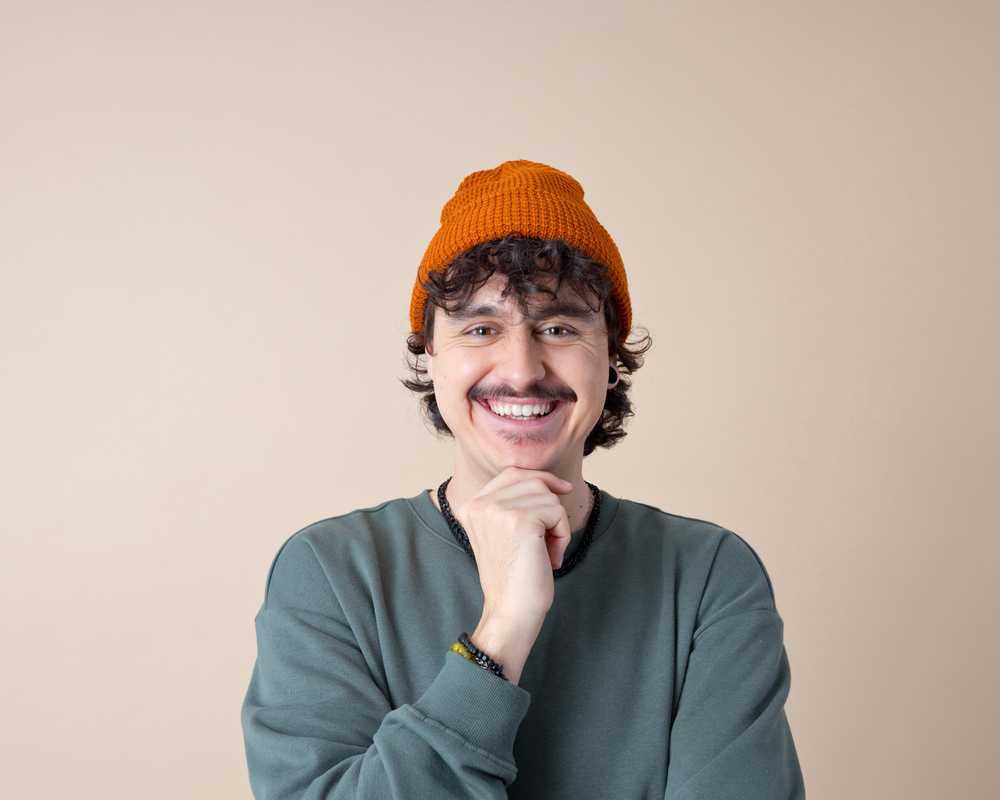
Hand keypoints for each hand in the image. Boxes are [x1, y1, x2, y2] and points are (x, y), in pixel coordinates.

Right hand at [456, 468, 572, 683]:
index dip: (540, 479)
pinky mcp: (520, 519)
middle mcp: (480, 504)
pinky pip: (558, 512)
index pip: (512, 473)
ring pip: (548, 496)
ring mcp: (499, 510)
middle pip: (533, 479)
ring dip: (558, 525)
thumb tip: (552, 481)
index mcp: (471, 506)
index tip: (561, 490)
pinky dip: (563, 535)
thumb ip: (513, 505)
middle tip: (554, 535)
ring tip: (548, 552)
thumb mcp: (504, 534)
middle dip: (552, 504)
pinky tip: (551, 558)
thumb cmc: (513, 578)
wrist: (510, 611)